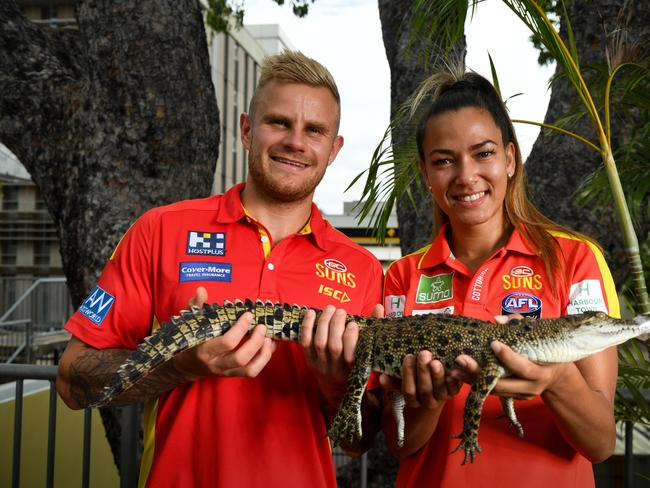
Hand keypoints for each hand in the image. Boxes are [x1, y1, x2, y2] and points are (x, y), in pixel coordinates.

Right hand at [170, 287, 276, 379]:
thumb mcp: (190, 322)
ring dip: (264, 353)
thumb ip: (196, 306)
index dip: (241, 328)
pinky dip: (265, 358)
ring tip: (270, 338)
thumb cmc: (190, 340)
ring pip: (250, 369)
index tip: (249, 315)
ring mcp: (226, 371)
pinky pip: (253, 371)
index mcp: (204, 350)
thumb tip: (202, 290)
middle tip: (262, 326)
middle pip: (241, 358)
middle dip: (255, 341)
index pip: (227, 342)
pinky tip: (270, 345)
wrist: (186, 366)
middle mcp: (216, 364)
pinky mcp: (234, 375)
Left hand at [300, 303, 383, 407]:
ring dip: (323, 322)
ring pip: (319, 343)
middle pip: (334, 346)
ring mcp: (322, 366)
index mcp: (355, 368)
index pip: (351, 354)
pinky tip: (310, 313)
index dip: (351, 337)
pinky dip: (307, 326)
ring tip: (330, 309)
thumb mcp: (369, 350)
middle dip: (336, 324)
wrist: (337, 387)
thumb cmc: (357, 362)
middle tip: (341, 311)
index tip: (354, 324)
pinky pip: (305, 343)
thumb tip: (378, 306)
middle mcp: (337, 369)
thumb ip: (375, 327)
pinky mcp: (309, 361)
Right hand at [380, 351, 461, 409]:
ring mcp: (441, 398)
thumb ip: (392, 379)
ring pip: (440, 390)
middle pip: (424, 389)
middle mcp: (427, 402)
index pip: (408, 391)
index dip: (408, 375)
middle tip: (424, 354)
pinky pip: (455, 389)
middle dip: (423, 371)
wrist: (434, 390)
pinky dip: (454, 381)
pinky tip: (453, 370)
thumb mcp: (401, 381)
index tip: (408, 356)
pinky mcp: (453, 393)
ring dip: (438, 375)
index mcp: (412, 400)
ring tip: (436, 361)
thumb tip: (381, 377)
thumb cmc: (414, 381)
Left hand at [451, 314, 568, 398]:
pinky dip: (476, 383)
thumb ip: (518, 324)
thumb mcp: (537, 336)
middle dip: (480, 373)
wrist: (556, 376)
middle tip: (461, 359)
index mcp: (540, 372)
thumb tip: (496, 320)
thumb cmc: (545, 349)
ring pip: (494, 391)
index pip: (523, 367)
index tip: (492, 344)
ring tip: (454, 370)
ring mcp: (520, 395)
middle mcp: (530, 387)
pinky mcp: (512, 398)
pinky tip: (461, 375)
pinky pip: (492, 392)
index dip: (508, 357)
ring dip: (472, 380)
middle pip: (502, 384)